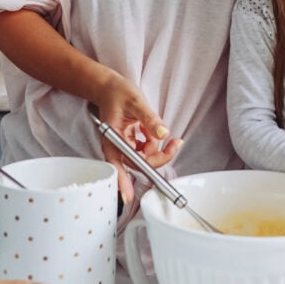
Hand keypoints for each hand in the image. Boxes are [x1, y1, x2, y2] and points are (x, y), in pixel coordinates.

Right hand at [94, 79, 180, 204]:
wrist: (109, 86)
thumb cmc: (117, 92)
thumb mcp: (135, 101)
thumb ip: (150, 118)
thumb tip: (163, 133)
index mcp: (112, 139)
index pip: (118, 165)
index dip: (123, 182)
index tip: (128, 197)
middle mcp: (117, 146)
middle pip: (140, 162)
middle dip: (159, 155)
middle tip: (175, 143)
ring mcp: (124, 145)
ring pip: (146, 155)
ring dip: (156, 145)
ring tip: (153, 124)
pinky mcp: (130, 142)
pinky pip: (146, 148)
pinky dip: (153, 139)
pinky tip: (149, 127)